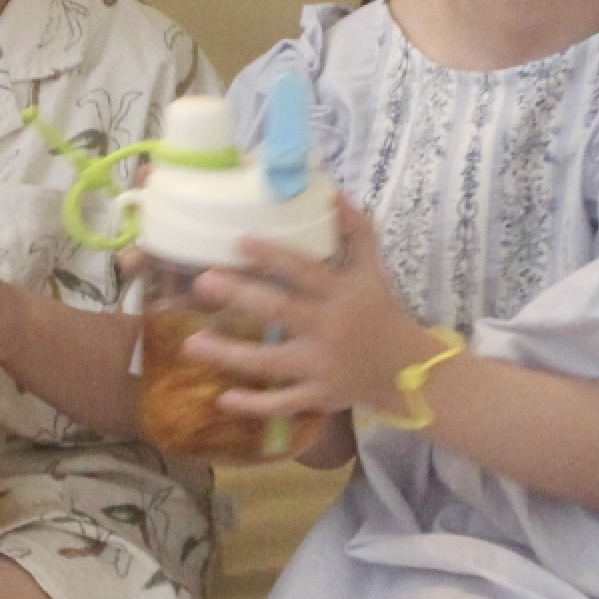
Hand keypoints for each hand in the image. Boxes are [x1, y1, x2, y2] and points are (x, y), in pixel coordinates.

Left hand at [185, 197, 444, 419]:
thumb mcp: (373, 271)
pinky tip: (223, 399)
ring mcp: (322, 367)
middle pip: (280, 311)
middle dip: (240, 296)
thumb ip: (356, 233)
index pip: (304, 270)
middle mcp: (329, 329)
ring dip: (230, 355)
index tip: (238, 241)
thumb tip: (336, 193)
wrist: (408, 370)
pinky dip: (255, 405)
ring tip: (191, 344)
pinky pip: (284, 404)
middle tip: (201, 282)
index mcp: (341, 294)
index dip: (272, 255)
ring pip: (271, 362)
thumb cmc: (381, 313)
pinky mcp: (319, 397)